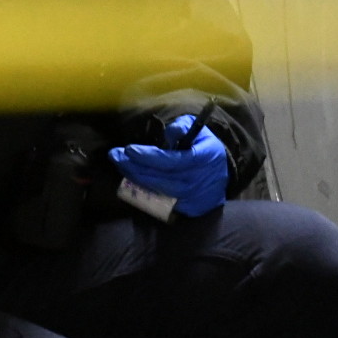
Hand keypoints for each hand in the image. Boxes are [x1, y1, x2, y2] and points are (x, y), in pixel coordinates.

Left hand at [108, 114, 228, 216]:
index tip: (128, 149)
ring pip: (157, 190)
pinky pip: (160, 200)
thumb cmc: (205, 148)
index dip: (148, 156)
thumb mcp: (198, 130)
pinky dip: (144, 190)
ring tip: (122, 165)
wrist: (222, 174)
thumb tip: (164, 136)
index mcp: (202, 158)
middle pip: (158, 177)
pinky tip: (133, 178)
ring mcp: (191, 198)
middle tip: (114, 155)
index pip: (170, 160)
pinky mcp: (186, 209)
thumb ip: (180, 127)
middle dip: (133, 166)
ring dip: (135, 178)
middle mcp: (196, 181)